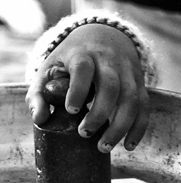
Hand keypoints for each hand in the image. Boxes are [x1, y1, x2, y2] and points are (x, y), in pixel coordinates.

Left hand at [26, 24, 149, 151]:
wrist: (102, 36)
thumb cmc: (69, 60)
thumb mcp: (49, 69)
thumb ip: (38, 94)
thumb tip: (39, 120)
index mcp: (82, 55)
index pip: (83, 69)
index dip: (78, 89)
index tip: (71, 110)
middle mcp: (108, 61)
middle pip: (111, 86)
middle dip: (99, 113)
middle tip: (84, 134)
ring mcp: (127, 72)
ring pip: (131, 98)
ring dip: (120, 126)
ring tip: (104, 146)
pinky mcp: (139, 83)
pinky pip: (144, 106)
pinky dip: (139, 127)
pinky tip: (128, 145)